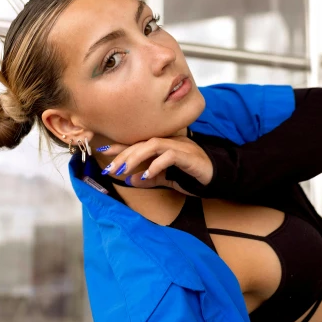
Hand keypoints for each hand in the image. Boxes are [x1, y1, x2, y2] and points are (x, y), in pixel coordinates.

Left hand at [96, 136, 212, 193]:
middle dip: (124, 155)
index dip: (121, 146)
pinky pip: (169, 156)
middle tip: (110, 168)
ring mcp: (180, 147)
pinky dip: (157, 164)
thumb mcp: (167, 179)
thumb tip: (131, 180)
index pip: (139, 143)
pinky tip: (148, 175)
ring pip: (153, 145)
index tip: (103, 151)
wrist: (218, 177)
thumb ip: (151, 178)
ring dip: (136, 157)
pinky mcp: (189, 156)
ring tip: (124, 170)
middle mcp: (170, 142)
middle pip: (142, 143)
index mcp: (164, 145)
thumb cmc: (192, 176)